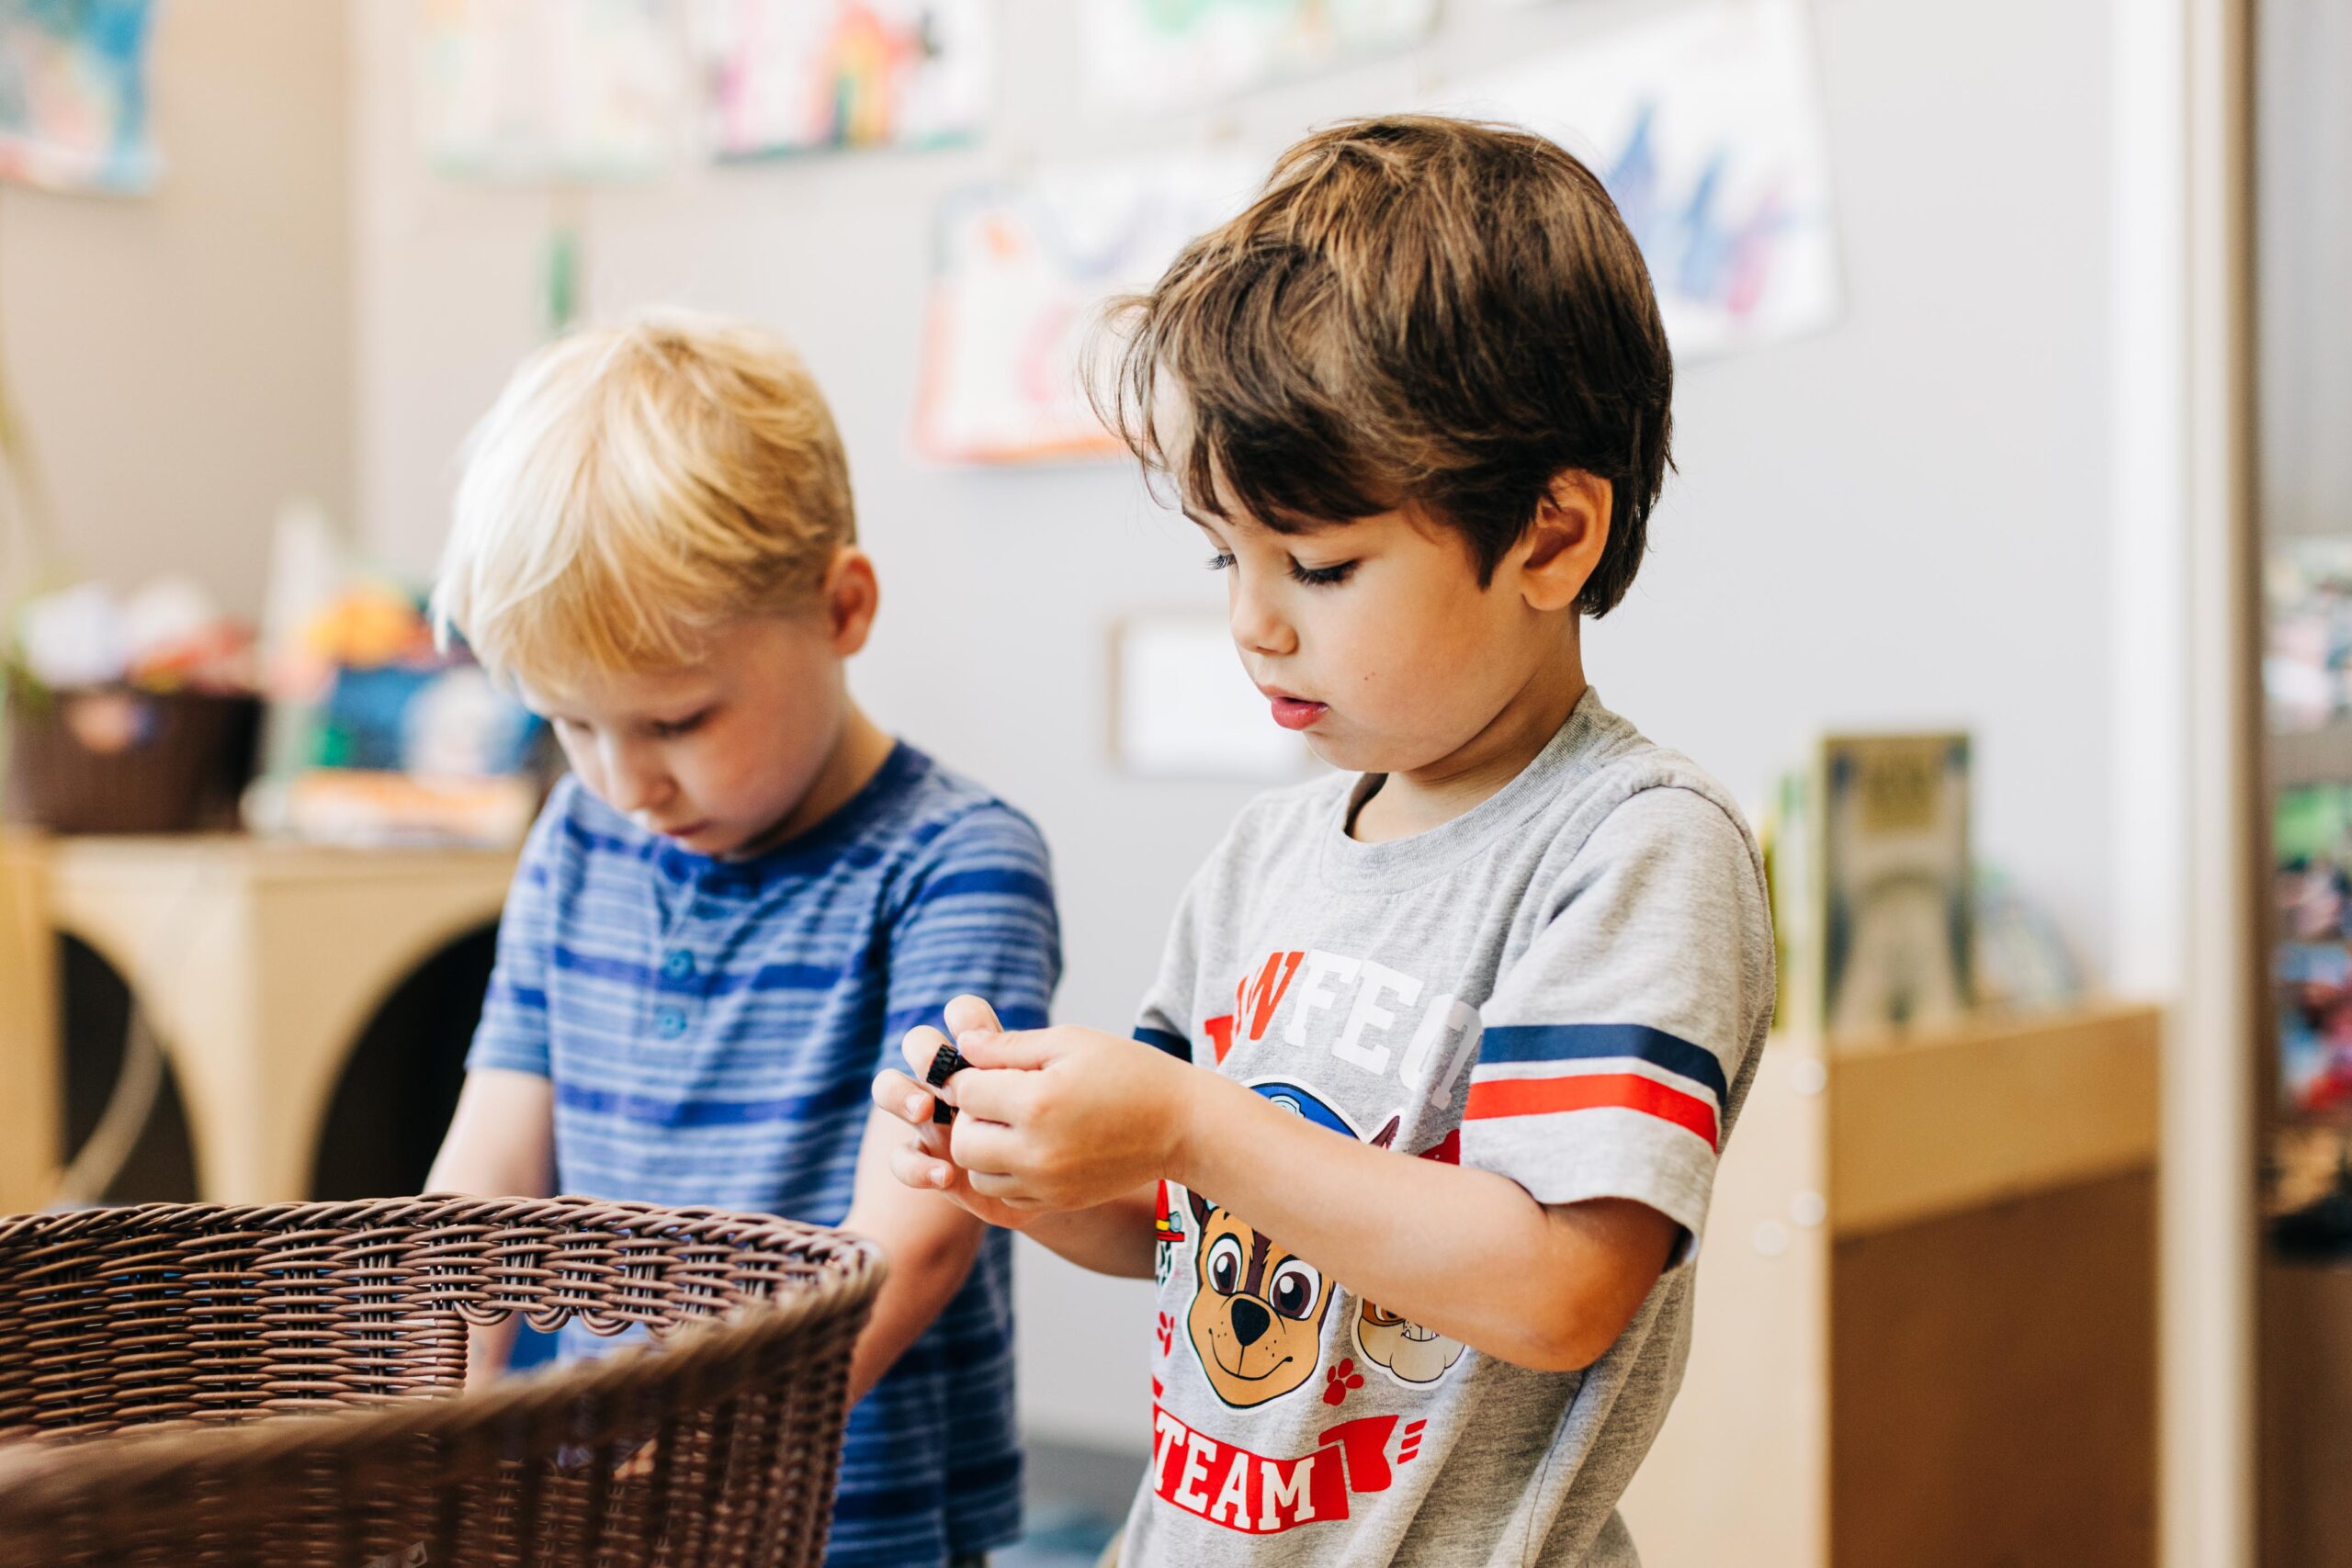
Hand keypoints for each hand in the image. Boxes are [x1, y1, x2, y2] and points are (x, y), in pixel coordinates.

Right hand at [870, 995, 1050, 1229]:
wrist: (1075, 1179)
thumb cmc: (1072, 1123)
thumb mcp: (1056, 1087)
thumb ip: (1016, 1060)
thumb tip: (968, 1039)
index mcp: (987, 1053)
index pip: (964, 1016)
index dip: (963, 1017)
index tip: (972, 1031)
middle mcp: (952, 1079)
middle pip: (918, 1044)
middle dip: (923, 1052)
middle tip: (942, 1074)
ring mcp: (934, 1118)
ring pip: (891, 1090)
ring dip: (901, 1095)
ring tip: (924, 1109)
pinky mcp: (930, 1159)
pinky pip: (903, 1159)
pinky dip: (916, 1166)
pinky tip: (945, 1175)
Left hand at [939, 1014, 1195, 1210]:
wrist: (1181, 1125)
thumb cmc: (1129, 1072)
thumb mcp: (1070, 1041)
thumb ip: (1008, 1046)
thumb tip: (960, 1047)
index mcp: (1037, 1102)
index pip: (966, 1092)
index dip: (969, 1075)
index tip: (987, 1067)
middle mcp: (1036, 1151)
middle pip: (962, 1141)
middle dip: (970, 1116)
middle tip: (997, 1097)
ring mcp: (1047, 1183)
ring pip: (978, 1174)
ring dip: (984, 1148)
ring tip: (1014, 1124)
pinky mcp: (1058, 1201)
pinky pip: (1006, 1194)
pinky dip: (1006, 1172)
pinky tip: (1032, 1146)